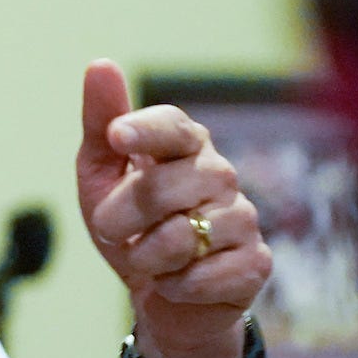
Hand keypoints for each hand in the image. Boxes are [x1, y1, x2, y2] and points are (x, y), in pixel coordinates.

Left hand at [76, 60, 271, 357]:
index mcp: (185, 144)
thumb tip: (100, 64)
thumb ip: (101, 124)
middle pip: (160, 189)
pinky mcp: (256, 262)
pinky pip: (200, 276)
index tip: (117, 136)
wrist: (162, 294)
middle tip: (113, 230)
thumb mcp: (102, 175)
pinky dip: (173, 285)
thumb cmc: (131, 225)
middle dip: (119, 218)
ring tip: (148, 257)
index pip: (172, 126)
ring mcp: (243, 217)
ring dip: (144, 257)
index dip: (144, 130)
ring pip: (179, 238)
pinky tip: (177, 281)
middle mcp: (220, 173)